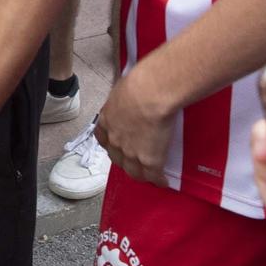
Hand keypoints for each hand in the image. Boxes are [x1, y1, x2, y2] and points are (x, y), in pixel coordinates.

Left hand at [94, 64, 175, 184]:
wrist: (149, 94)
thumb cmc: (139, 83)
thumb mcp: (123, 90)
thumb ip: (124, 99)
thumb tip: (131, 93)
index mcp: (106, 121)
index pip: (103, 139)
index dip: (111, 145)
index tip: (117, 147)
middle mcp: (115, 140)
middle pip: (117, 159)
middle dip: (124, 163)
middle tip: (133, 164)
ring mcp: (131, 153)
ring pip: (134, 171)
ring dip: (141, 175)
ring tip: (149, 176)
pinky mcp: (149, 160)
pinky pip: (153, 175)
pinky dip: (158, 180)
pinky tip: (163, 182)